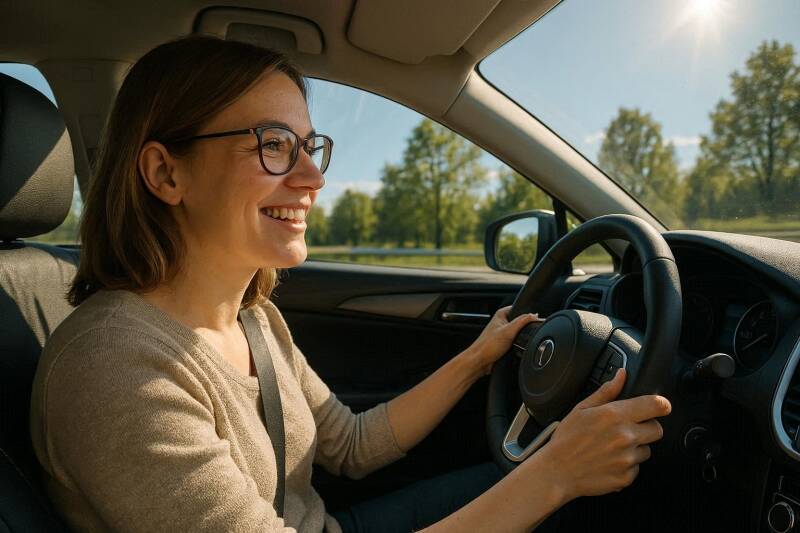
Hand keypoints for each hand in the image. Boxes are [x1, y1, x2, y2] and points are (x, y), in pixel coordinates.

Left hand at [463, 306, 542, 375]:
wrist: (480, 362)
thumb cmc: (487, 346)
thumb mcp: (508, 331)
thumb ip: (522, 321)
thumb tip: (534, 316)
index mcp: (501, 314)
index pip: (520, 308)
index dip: (528, 314)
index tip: (532, 321)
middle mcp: (502, 322)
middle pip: (521, 322)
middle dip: (525, 328)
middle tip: (522, 335)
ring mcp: (503, 333)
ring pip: (520, 333)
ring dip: (522, 338)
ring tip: (516, 343)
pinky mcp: (505, 343)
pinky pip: (517, 342)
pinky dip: (519, 345)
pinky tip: (516, 348)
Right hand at [533, 368, 670, 501]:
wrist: (557, 471)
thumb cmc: (567, 440)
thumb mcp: (582, 409)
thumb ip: (606, 392)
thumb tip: (621, 375)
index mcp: (615, 415)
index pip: (656, 405)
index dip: (661, 405)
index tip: (659, 407)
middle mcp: (625, 436)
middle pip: (657, 429)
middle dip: (646, 427)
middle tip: (627, 429)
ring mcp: (627, 458)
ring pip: (647, 450)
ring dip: (635, 448)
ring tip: (612, 447)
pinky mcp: (627, 477)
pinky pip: (636, 468)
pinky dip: (626, 465)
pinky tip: (609, 461)